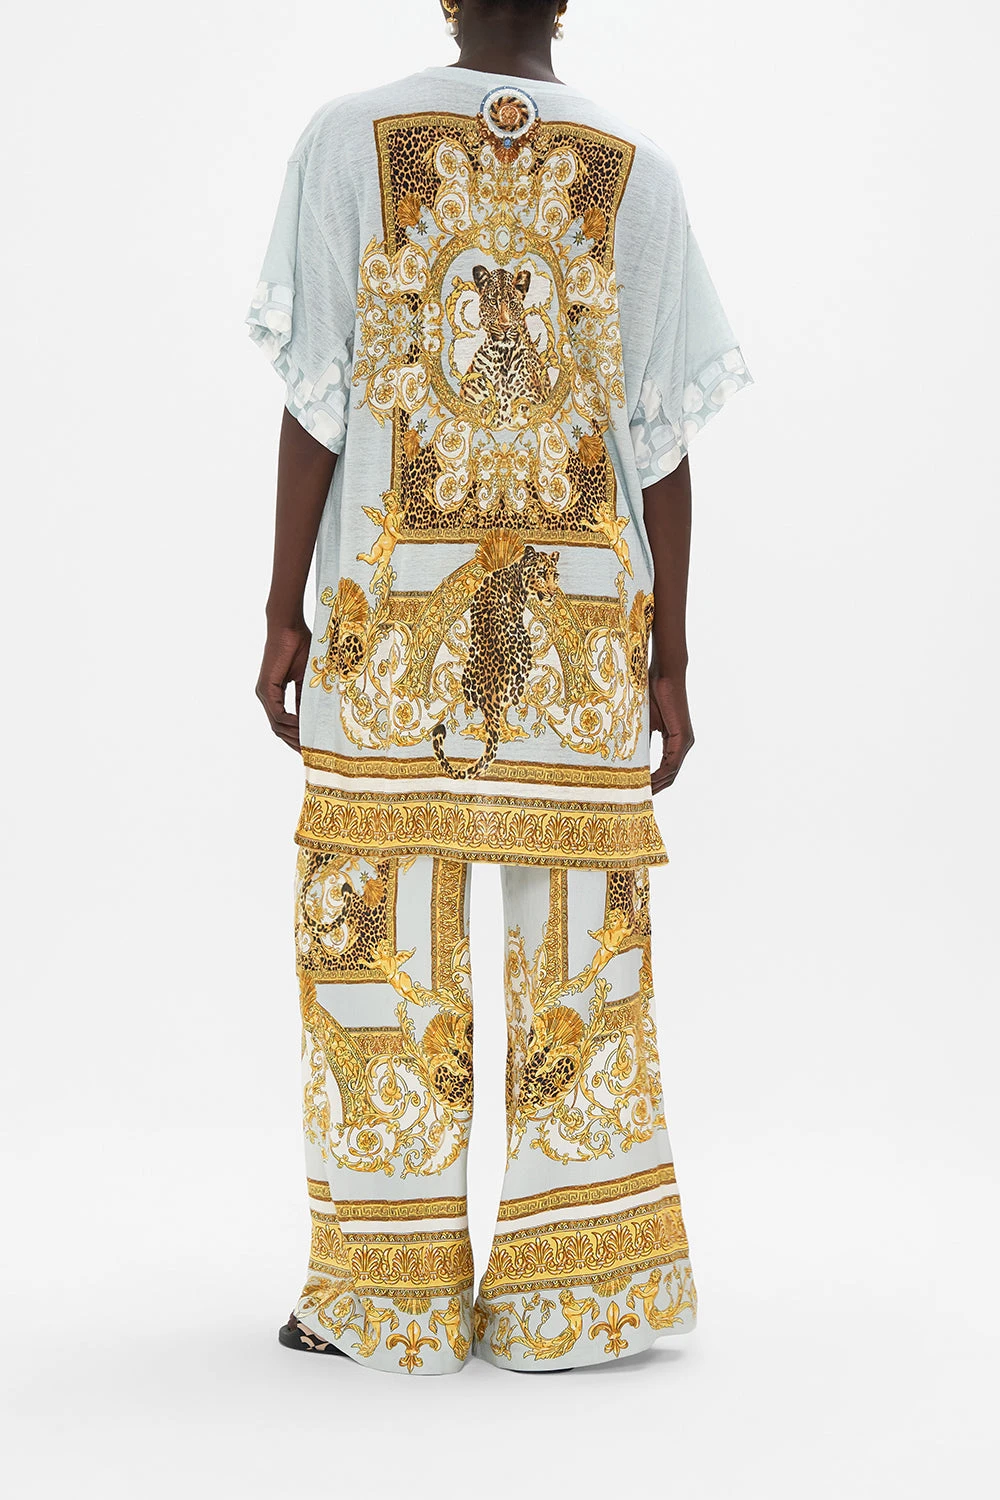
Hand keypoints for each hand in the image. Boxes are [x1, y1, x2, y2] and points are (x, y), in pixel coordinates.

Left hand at [256, 620, 311, 751]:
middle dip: (294, 743)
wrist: (289, 627)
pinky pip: (277, 714)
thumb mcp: (308, 679)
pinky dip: (291, 723)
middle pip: (278, 729)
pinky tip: (304, 729)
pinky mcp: (265, 689)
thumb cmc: (301, 646)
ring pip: (277, 725)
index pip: (284, 722)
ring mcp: (264, 694)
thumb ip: (307, 699)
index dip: (296, 737)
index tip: (311, 748)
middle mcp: (266, 696)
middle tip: (311, 755)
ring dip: (294, 736)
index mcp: (274, 694)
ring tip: (311, 745)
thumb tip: (314, 719)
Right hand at [649, 674, 693, 792]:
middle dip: (656, 788)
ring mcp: (685, 742)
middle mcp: (683, 743)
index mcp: (675, 740)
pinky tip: (646, 782)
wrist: (664, 675)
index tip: (639, 791)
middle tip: (638, 800)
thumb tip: (629, 760)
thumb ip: (642, 742)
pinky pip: (672, 764)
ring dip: (657, 784)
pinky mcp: (683, 738)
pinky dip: (659, 774)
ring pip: (672, 772)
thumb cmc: (652, 693)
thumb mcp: (643, 723)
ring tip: (639, 794)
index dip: (654, 781)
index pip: (666, 768)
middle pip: (670, 775)